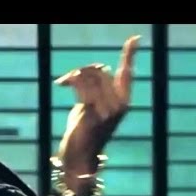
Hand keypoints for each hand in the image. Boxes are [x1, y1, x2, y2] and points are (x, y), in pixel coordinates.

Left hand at [55, 35, 140, 174]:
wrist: (79, 157)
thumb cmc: (82, 132)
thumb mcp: (89, 106)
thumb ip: (94, 88)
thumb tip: (92, 68)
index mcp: (123, 102)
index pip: (127, 73)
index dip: (130, 55)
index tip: (135, 38)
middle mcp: (120, 105)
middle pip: (101, 71)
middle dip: (83, 70)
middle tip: (67, 78)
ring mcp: (109, 110)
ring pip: (91, 77)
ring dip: (74, 76)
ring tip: (64, 82)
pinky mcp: (94, 114)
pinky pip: (82, 87)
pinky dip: (70, 81)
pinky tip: (61, 84)